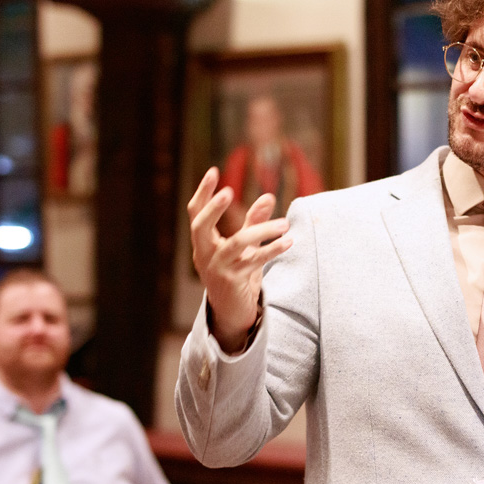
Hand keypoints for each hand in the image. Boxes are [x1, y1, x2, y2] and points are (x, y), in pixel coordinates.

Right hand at [187, 167, 291, 351]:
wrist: (233, 312)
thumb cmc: (237, 274)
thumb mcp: (245, 246)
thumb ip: (254, 222)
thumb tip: (269, 196)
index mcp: (203, 243)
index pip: (195, 213)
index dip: (203, 192)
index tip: (214, 171)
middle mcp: (204, 254)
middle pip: (200, 226)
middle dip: (213, 208)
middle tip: (229, 192)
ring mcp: (216, 269)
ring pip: (236, 243)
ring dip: (262, 230)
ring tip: (284, 223)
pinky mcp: (232, 281)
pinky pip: (254, 262)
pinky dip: (272, 250)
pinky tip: (288, 241)